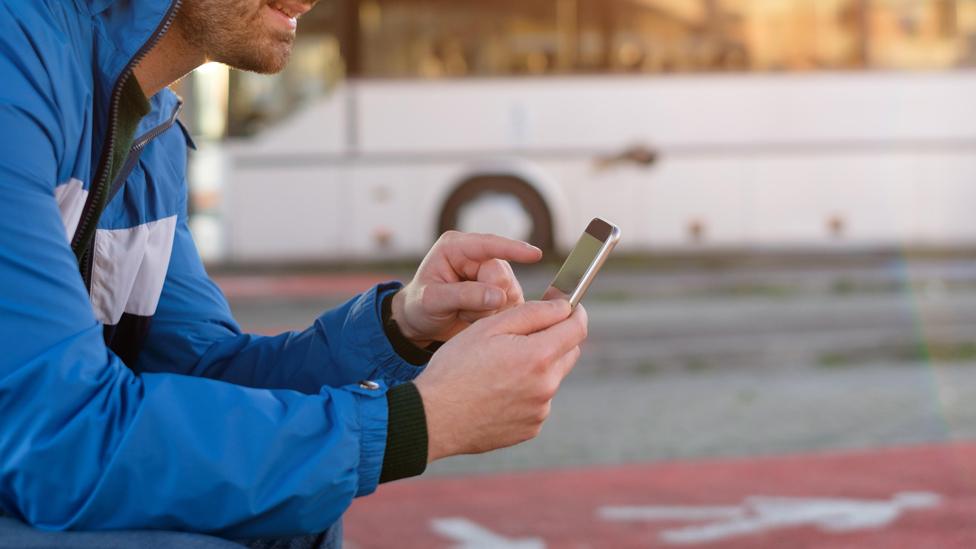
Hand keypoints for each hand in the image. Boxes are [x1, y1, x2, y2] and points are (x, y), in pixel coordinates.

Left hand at [392, 231, 542, 345]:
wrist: (420, 322)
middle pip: (501, 276)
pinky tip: (476, 318)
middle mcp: (478, 257)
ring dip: (488, 311)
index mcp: (456, 247)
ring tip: (464, 313)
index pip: (489, 245)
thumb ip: (464, 295)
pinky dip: (495, 317)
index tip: (535, 254)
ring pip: (509, 293)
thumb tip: (498, 295)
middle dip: (485, 299)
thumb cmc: (419, 306)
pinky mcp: (502, 291)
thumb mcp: (432, 301)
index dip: (513, 249)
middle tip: (462, 310)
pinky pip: (512, 305)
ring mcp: (492, 274)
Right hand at [413, 299, 588, 460]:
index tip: (569, 306)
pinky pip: (537, 402)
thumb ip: (533, 313)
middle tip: (525, 334)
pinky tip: (496, 392)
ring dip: (537, 367)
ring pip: (551, 378)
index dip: (575, 312)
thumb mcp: (489, 328)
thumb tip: (563, 306)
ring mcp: (540, 410)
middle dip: (555, 338)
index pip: (577, 328)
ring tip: (499, 369)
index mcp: (538, 356)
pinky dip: (526, 392)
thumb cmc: (455, 368)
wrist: (433, 418)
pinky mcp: (530, 428)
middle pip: (568, 353)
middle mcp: (546, 386)